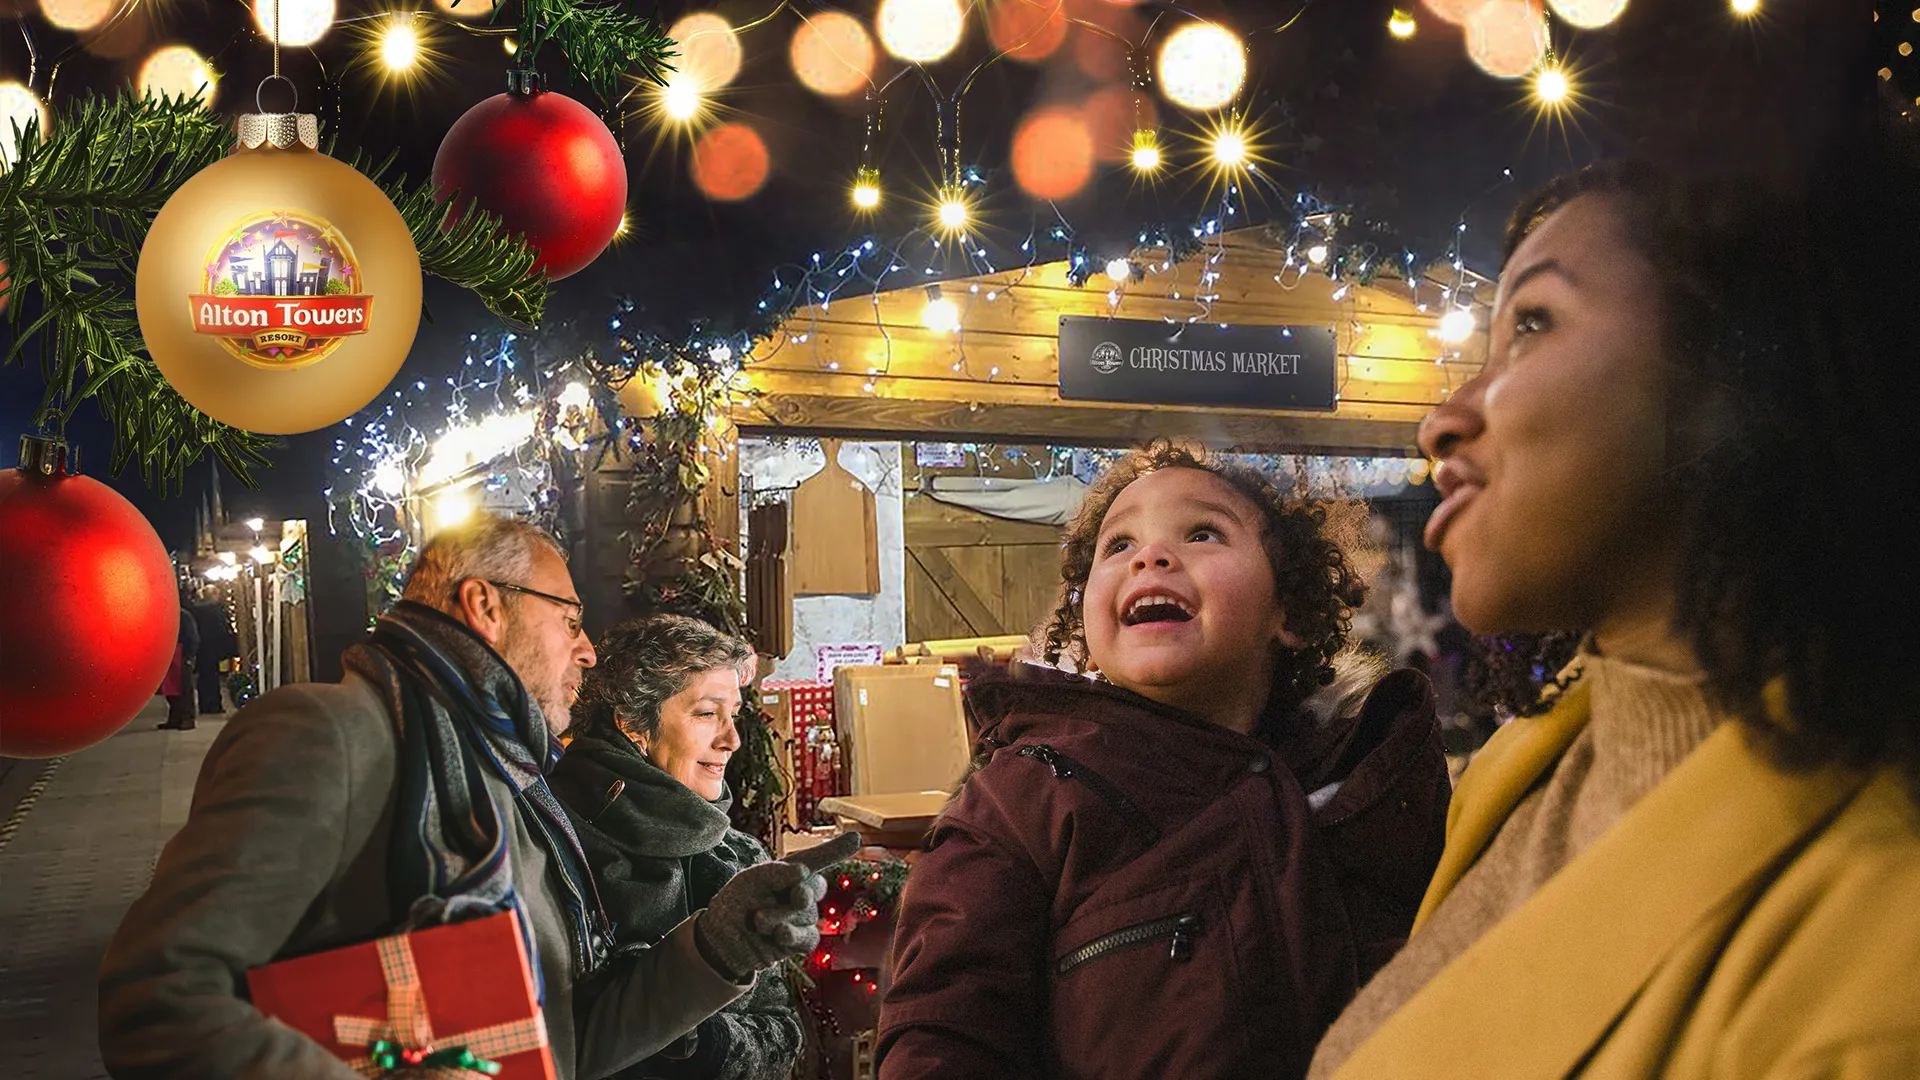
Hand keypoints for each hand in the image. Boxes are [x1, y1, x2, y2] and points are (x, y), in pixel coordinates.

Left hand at [694, 832, 861, 980]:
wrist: (722, 936)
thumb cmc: (737, 901)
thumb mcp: (750, 879)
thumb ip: (777, 872)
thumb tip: (803, 872)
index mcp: (792, 872)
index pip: (818, 859)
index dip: (836, 850)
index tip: (855, 839)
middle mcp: (801, 892)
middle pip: (815, 888)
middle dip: (801, 892)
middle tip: (790, 895)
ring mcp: (802, 918)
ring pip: (807, 915)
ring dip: (781, 917)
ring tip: (757, 920)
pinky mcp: (798, 942)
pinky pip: (808, 939)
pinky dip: (794, 936)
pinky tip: (779, 934)